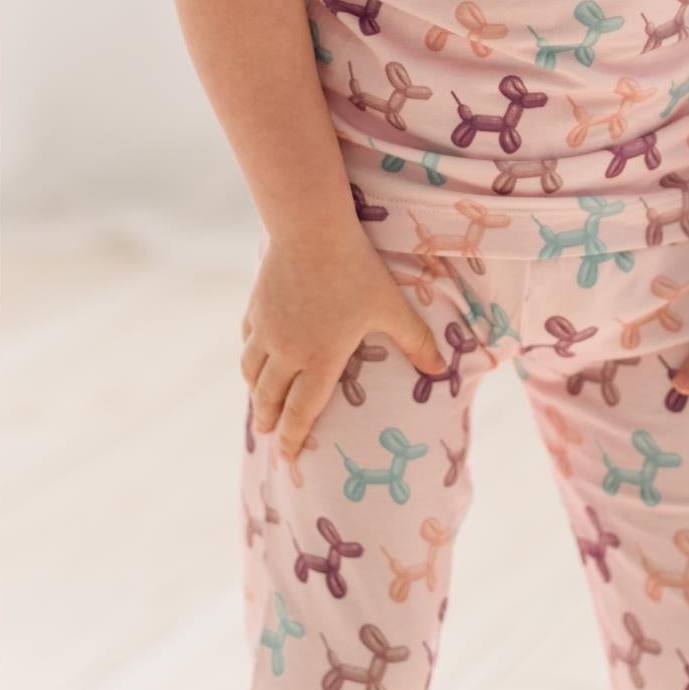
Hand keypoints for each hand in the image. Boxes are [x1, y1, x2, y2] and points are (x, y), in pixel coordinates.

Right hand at [240, 229, 447, 459]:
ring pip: (251, 372)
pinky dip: (249, 357)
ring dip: (255, 392)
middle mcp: (287, 352)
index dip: (292, 439)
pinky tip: (254, 356)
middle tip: (268, 435)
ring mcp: (266, 330)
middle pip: (268, 399)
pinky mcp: (256, 307)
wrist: (311, 231)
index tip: (286, 458)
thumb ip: (416, 341)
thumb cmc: (357, 271)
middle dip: (269, 421)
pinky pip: (247, 341)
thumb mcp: (392, 308)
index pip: (300, 412)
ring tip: (258, 402)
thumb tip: (441, 369)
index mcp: (319, 360)